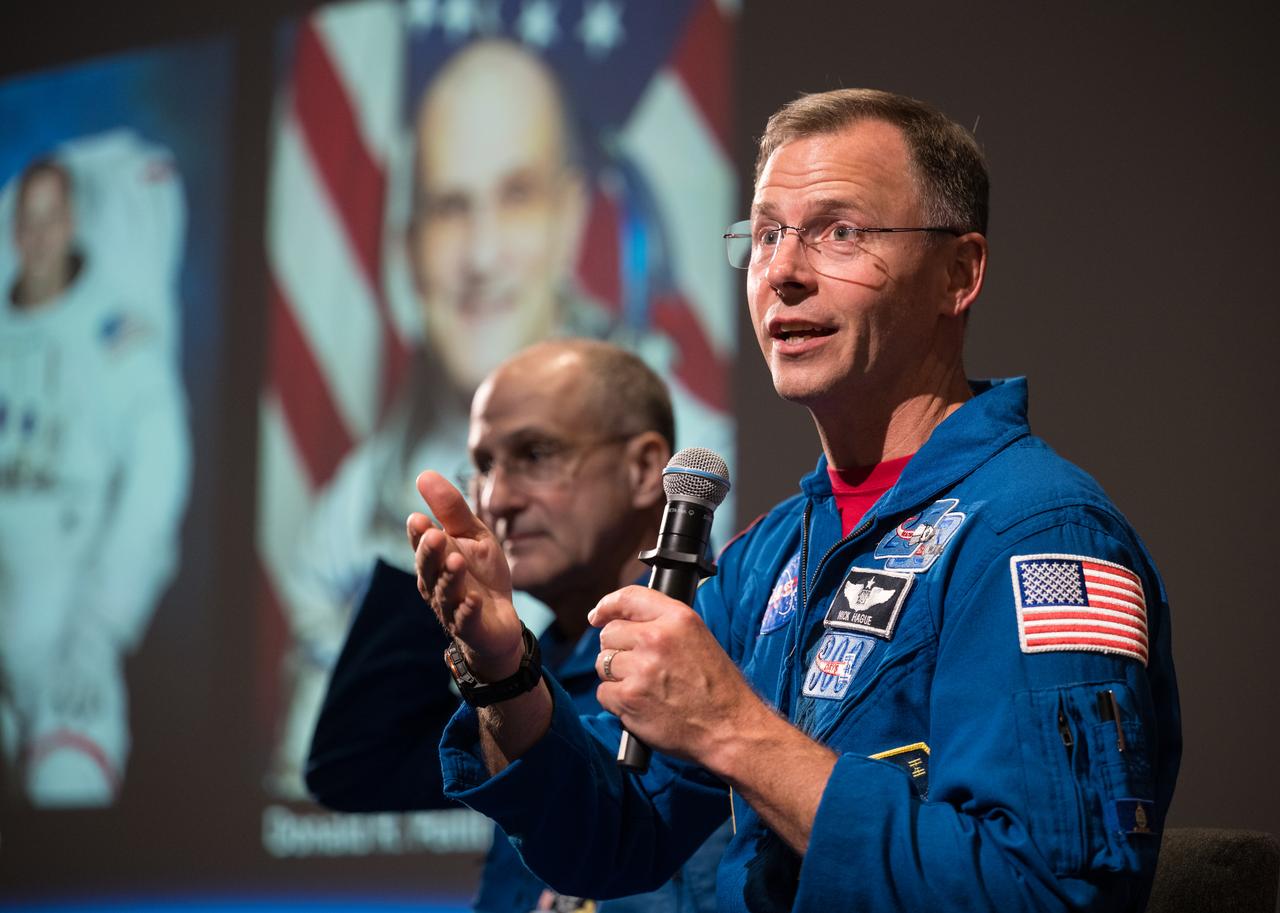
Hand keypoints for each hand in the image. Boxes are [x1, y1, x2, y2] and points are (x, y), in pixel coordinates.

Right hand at [407, 470, 523, 680]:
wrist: (499, 620)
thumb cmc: (480, 574)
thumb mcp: (472, 536)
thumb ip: (451, 510)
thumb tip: (424, 474)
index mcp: (435, 560)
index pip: (422, 544)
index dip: (419, 534)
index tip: (418, 518)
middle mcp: (436, 584)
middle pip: (428, 568)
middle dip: (429, 552)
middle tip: (434, 535)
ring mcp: (452, 608)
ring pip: (445, 593)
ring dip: (449, 577)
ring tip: (456, 560)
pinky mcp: (470, 627)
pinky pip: (466, 620)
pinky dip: (468, 610)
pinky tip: (474, 599)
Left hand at [589, 586, 759, 767]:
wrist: (731, 728)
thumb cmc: (718, 688)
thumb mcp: (698, 639)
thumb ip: (663, 624)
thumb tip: (620, 620)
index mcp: (677, 618)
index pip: (628, 598)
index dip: (607, 606)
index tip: (598, 615)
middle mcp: (656, 638)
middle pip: (609, 634)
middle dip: (617, 650)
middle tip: (640, 667)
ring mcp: (641, 669)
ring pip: (603, 664)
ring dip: (616, 677)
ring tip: (646, 688)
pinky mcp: (629, 698)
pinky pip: (603, 693)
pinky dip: (617, 702)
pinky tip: (642, 705)